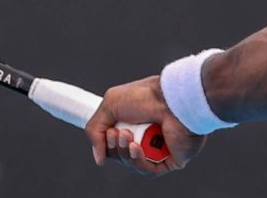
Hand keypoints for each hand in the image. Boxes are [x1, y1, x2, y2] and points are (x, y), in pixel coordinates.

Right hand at [85, 76, 206, 176]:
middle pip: (121, 155)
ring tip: (128, 136)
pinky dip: (138, 161)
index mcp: (134, 123)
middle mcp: (146, 137)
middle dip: (115, 147)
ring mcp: (158, 149)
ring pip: (133, 164)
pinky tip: (136, 147)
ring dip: (125, 153)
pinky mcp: (170, 160)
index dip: (107, 142)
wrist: (171, 99)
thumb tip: (99, 158)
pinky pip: (149, 171)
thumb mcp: (109, 105)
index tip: (108, 132)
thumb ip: (95, 130)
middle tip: (117, 133)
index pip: (114, 143)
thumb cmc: (145, 96)